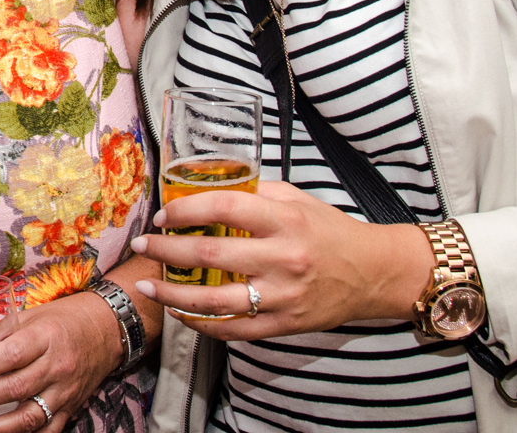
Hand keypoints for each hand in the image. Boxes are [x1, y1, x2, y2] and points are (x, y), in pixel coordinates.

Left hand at [0, 292, 120, 432]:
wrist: (106, 330)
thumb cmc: (60, 320)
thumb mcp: (26, 317)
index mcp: (46, 337)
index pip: (11, 356)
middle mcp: (58, 366)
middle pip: (15, 388)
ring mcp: (66, 392)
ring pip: (29, 417)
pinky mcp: (70, 410)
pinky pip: (46, 431)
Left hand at [129, 181, 433, 339]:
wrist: (375, 273)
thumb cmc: (330, 231)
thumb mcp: (296, 200)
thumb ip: (254, 193)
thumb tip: (205, 186)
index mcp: (283, 219)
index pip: (223, 207)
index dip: (185, 210)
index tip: (163, 215)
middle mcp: (281, 257)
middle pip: (210, 253)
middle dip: (166, 249)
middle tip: (141, 245)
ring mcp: (282, 295)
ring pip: (215, 300)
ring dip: (173, 293)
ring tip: (147, 284)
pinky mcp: (284, 323)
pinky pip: (234, 329)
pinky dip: (201, 323)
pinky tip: (180, 312)